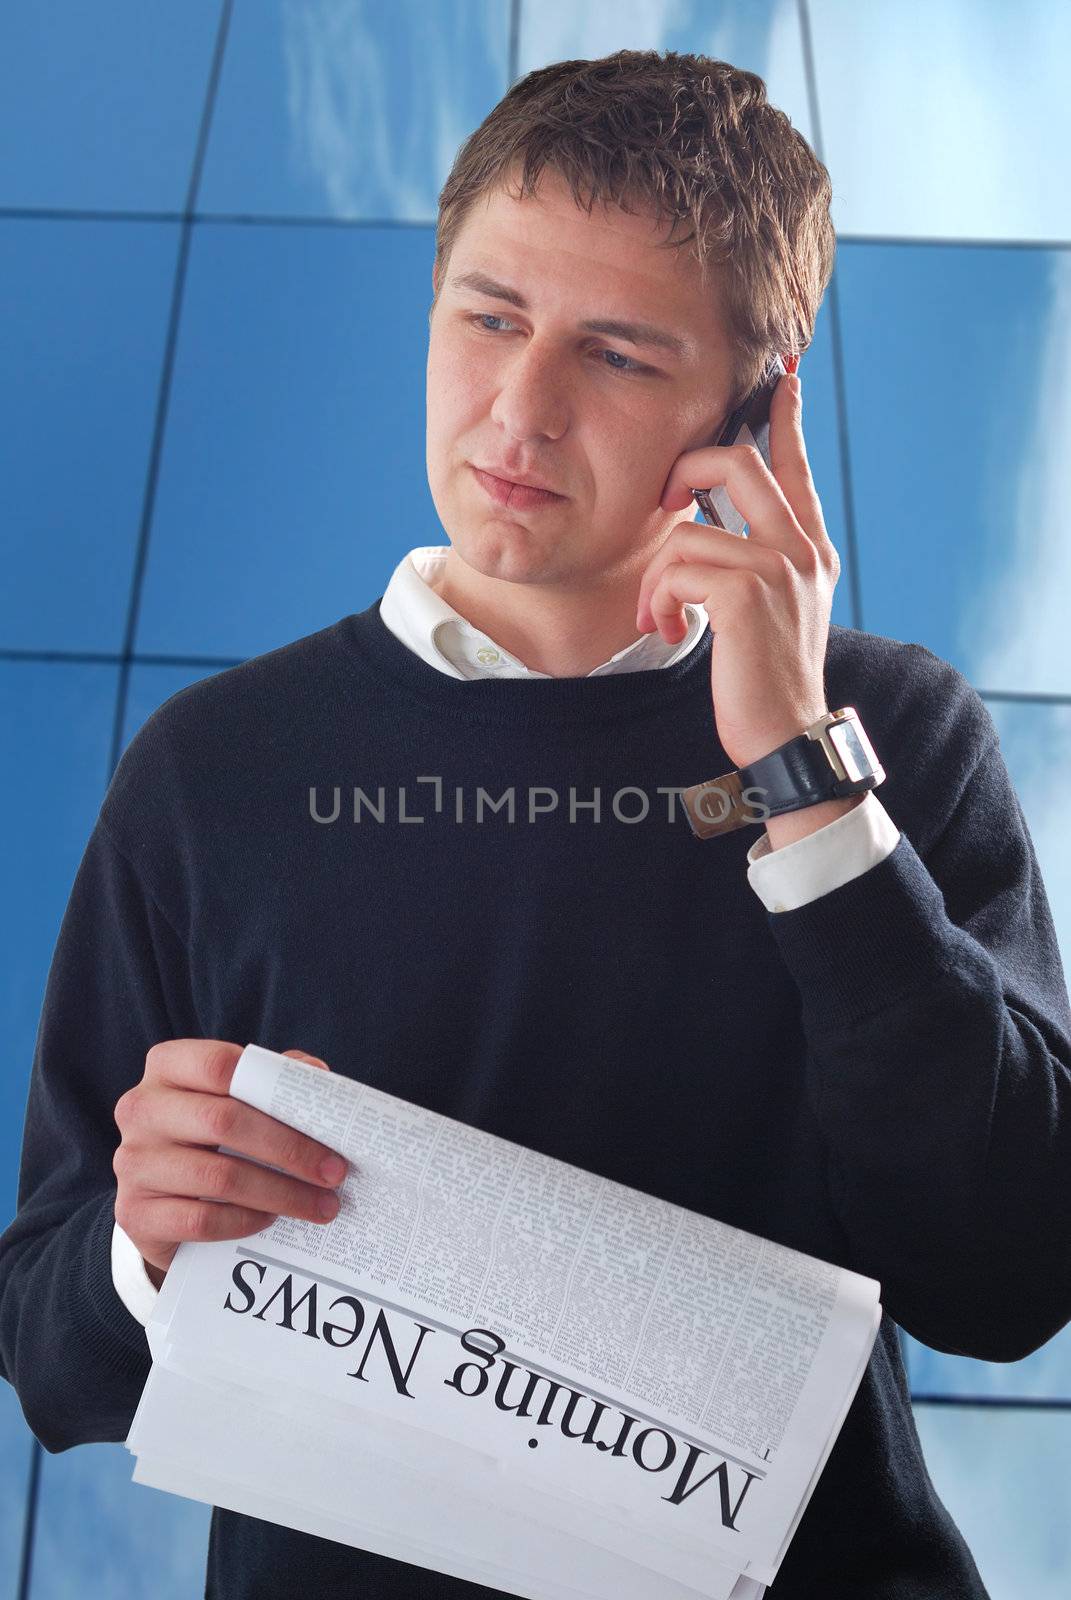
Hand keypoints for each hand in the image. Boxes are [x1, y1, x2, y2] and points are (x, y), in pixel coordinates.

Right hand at [113, 1040, 348, 1284]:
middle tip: (334, 1172)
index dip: (277, 1090)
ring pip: (218, 1176)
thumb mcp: (236, 1097)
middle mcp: (142, 1108)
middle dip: (290, 1149)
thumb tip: (316, 1075)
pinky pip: (201, 1220)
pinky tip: (271, 1220)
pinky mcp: (134, 1212)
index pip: (221, 1065)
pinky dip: (245, 1221)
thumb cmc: (210, 1135)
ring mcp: (133, 1162)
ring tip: (320, 1205)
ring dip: (281, 1193)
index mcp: (168, 1066)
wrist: (160, 1198)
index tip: (325, 1121)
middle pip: (224, 1121)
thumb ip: (272, 1078)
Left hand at [635, 374, 840, 770]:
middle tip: (668, 499)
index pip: (793, 469)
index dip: (784, 422)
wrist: (786, 735)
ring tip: (662, 617)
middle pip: (737, 463)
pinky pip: (676, 569)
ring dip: (657, 580)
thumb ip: (751, 562)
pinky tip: (667, 630)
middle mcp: (801, 550)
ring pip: (686, 532)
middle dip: (688, 471)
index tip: (781, 384)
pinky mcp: (746, 595)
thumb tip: (704, 526)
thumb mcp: (769, 610)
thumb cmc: (764, 678)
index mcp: (810, 549)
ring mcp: (778, 569)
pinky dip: (658, 602)